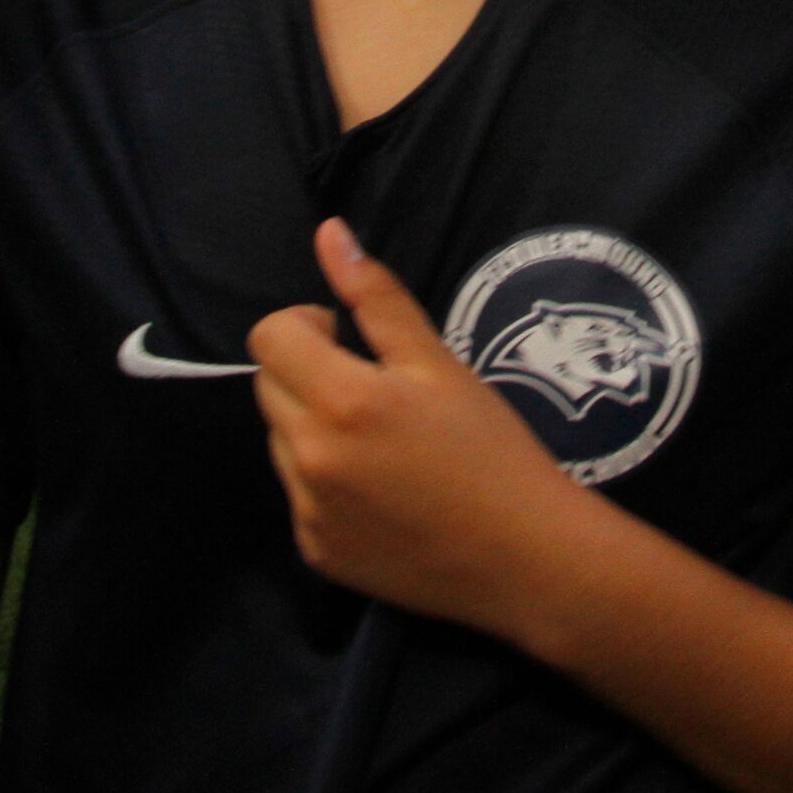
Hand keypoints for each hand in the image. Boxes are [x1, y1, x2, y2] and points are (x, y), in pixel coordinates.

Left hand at [249, 221, 594, 636]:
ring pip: (280, 441)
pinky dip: (326, 483)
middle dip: (308, 373)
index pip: (269, 337)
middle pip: (268, 386)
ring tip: (383, 445)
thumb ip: (377, 297)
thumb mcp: (440, 364)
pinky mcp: (315, 550)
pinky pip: (300, 495)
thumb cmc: (492, 449)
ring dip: (313, 428)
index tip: (350, 339)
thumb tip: (329, 234)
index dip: (307, 325)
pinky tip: (383, 492)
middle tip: (375, 390)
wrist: (524, 557)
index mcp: (341, 400)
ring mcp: (308, 510)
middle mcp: (310, 457)